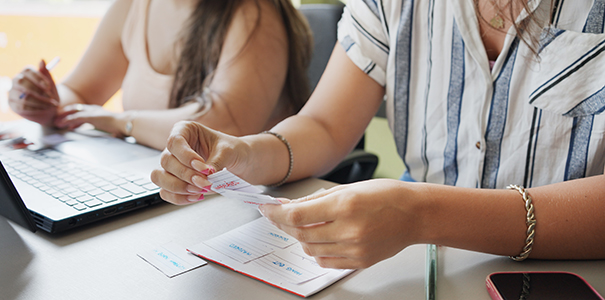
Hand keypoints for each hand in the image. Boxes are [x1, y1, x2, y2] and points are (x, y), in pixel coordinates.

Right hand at [8, 60, 59, 125]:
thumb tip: (42, 60)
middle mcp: (16, 81)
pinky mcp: (12, 104)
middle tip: (51, 97)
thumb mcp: (50, 83)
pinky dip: (35, 108)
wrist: (49, 109)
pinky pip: (22, 106)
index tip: (49, 87)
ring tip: (51, 105)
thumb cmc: (49, 93)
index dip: (38, 79)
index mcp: (26, 73)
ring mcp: (12, 93)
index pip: (28, 71)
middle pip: (22, 83)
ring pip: (23, 97)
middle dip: (38, 91)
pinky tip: (44, 109)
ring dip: (40, 102)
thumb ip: (46, 72)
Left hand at [54, 104, 120, 133]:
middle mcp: (93, 109)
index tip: (67, 121)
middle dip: (65, 114)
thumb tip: (114, 134)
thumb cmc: (120, 126)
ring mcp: (91, 112)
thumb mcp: (112, 126)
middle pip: (75, 108)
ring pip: (73, 112)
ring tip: (56, 123)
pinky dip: (67, 121)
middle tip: (57, 120)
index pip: (82, 110)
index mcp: (98, 110)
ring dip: (63, 117)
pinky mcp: (89, 116)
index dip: (74, 114)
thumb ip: (109, 128)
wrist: (124, 123)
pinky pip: (75, 118)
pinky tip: (61, 124)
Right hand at [150, 121, 250, 204]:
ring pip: (160, 177)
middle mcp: (175, 147)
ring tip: (199, 190)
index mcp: (185, 130)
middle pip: (166, 161)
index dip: (186, 156)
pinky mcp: (173, 181)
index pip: (175, 141)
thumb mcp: (228, 151)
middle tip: (205, 183)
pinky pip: (166, 192)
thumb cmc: (231, 150)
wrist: (239, 162)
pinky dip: (179, 197)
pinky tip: (196, 196)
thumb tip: (205, 177)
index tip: (204, 168)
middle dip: (185, 175)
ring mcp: (172, 165)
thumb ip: (215, 162)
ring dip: (179, 187)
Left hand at [259, 179, 423, 268]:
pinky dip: (315, 251)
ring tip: (303, 225)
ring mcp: (354, 249)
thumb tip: (289, 206)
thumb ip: (316, 199)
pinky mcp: (359, 261)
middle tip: (277, 217)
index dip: (276, 214)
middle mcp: (349, 230)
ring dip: (300, 238)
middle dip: (284, 225)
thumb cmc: (387, 196)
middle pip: (300, 234)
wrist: (415, 214)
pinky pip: (325, 261)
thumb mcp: (349, 188)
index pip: (297, 215)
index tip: (266, 209)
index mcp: (345, 205)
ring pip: (310, 249)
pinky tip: (319, 238)